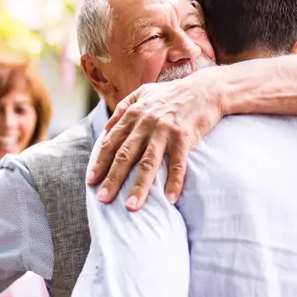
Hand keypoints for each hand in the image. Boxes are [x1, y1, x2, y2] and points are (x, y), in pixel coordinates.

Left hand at [88, 72, 223, 209]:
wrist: (204, 89)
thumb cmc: (172, 93)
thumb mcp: (143, 93)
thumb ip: (123, 108)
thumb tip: (106, 128)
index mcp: (134, 114)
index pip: (112, 142)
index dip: (101, 162)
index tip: (91, 180)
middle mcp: (146, 123)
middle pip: (125, 155)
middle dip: (113, 178)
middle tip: (103, 198)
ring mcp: (165, 131)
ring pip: (148, 162)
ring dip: (140, 186)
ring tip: (132, 206)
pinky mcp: (184, 137)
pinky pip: (178, 163)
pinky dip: (174, 181)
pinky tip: (170, 199)